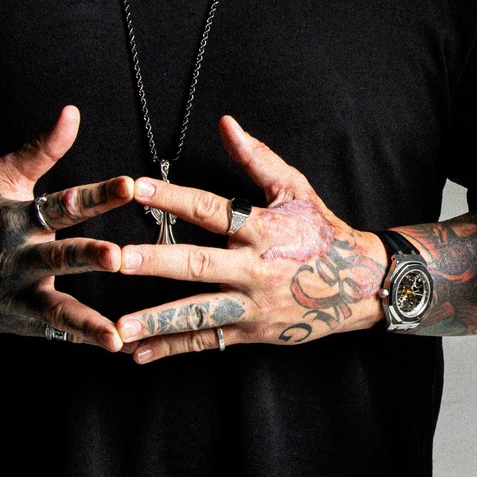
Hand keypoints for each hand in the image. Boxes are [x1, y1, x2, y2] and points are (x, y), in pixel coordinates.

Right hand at [0, 105, 135, 348]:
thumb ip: (43, 149)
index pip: (62, 203)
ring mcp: (18, 294)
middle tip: (117, 257)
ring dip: (85, 321)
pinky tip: (114, 346)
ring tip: (114, 335)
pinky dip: (81, 339)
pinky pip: (55, 332)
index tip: (130, 185)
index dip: (96, 194)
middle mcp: (17, 258)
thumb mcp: (2, 178)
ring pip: (55, 309)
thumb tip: (73, 111)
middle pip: (58, 257)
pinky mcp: (22, 320)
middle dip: (87, 256)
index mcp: (18, 218)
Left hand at [114, 115, 389, 361]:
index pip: (211, 209)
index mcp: (263, 228)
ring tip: (119, 327)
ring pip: (200, 313)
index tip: (136, 187)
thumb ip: (256, 158)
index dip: (173, 197)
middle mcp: (256, 268)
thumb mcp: (295, 188)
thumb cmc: (321, 231)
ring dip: (157, 320)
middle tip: (117, 259)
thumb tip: (225, 123)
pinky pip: (207, 341)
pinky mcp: (253, 331)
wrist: (360, 283)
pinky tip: (137, 353)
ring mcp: (253, 304)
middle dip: (156, 262)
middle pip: (200, 264)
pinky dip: (172, 348)